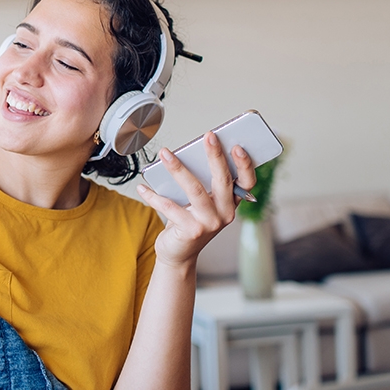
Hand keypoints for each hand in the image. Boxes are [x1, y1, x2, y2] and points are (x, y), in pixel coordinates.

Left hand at [137, 131, 255, 268]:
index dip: (245, 165)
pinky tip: (142, 187)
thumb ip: (202, 184)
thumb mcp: (202, 204)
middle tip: (208, 136)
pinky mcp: (190, 231)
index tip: (237, 146)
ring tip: (165, 154)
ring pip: (195, 190)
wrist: (178, 253)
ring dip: (178, 169)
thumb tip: (189, 155)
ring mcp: (209, 223)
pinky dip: (154, 196)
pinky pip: (169, 207)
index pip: (247, 182)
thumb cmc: (189, 222)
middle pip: (221, 180)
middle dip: (215, 156)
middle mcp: (224, 214)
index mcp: (231, 203)